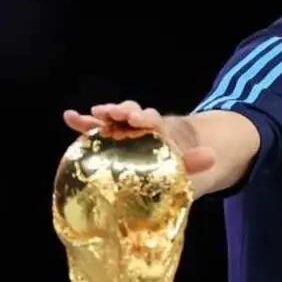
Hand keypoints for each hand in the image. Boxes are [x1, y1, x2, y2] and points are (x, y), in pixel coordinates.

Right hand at [63, 101, 215, 175]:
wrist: (157, 170)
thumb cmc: (168, 168)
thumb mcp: (183, 166)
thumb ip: (195, 161)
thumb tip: (213, 156)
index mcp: (156, 131)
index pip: (151, 120)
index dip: (144, 117)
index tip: (137, 119)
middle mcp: (138, 127)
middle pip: (130, 113)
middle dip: (122, 111)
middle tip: (114, 113)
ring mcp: (120, 131)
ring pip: (111, 119)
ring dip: (102, 115)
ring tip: (93, 114)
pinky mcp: (105, 140)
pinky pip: (93, 130)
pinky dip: (82, 122)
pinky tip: (69, 116)